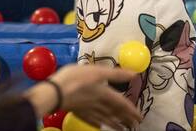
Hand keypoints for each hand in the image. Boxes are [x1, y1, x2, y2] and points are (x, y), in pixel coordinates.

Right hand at [24, 65, 141, 129]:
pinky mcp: (78, 112)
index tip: (139, 117)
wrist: (56, 92)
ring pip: (105, 119)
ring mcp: (88, 110)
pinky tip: (99, 127)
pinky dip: (97, 124)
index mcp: (105, 93)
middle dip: (126, 119)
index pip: (122, 104)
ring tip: (122, 130)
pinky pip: (91, 121)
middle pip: (115, 114)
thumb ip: (116, 74)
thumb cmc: (76, 78)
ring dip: (115, 125)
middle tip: (135, 125)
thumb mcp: (97, 71)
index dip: (131, 110)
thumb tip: (134, 75)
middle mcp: (98, 104)